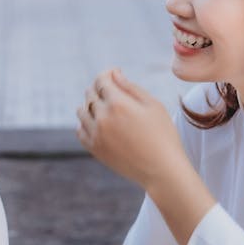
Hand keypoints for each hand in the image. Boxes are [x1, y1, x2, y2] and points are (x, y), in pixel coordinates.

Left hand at [77, 69, 186, 190]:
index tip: (114, 74)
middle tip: (112, 91)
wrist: (162, 170)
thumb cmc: (163, 135)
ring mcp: (95, 135)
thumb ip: (130, 87)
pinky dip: (86, 123)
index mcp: (118, 104)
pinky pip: (80, 130)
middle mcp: (102, 118)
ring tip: (106, 107)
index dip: (107, 74)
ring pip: (82, 111)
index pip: (102, 80)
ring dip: (91, 105)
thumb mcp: (153, 105)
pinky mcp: (94, 149)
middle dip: (100, 88)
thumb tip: (114, 74)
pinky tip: (98, 123)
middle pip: (90, 94)